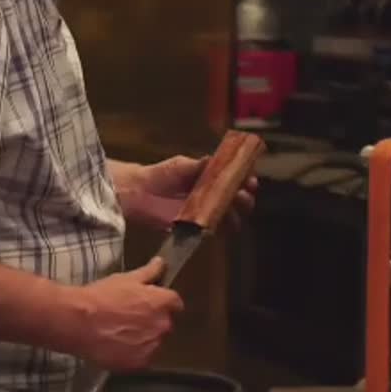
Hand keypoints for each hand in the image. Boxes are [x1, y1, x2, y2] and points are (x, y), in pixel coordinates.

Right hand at [69, 257, 183, 370]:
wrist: (79, 322)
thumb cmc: (102, 296)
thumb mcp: (126, 279)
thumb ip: (149, 272)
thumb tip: (161, 263)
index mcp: (163, 302)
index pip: (175, 303)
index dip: (161, 302)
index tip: (148, 303)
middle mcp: (163, 325)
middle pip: (165, 323)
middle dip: (152, 321)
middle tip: (130, 317)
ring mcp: (152, 346)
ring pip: (154, 342)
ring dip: (144, 338)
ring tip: (121, 333)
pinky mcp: (140, 363)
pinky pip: (142, 358)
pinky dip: (133, 354)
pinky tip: (117, 346)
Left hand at [115, 155, 258, 231]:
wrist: (140, 192)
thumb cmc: (162, 175)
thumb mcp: (182, 165)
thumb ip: (199, 165)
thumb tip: (215, 160)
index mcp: (212, 179)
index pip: (236, 181)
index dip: (246, 180)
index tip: (250, 179)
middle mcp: (213, 197)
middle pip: (238, 201)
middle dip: (245, 197)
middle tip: (244, 193)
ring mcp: (206, 214)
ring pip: (230, 218)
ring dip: (237, 214)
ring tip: (234, 207)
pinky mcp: (196, 229)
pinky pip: (213, 231)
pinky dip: (220, 228)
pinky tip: (219, 221)